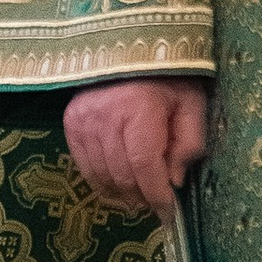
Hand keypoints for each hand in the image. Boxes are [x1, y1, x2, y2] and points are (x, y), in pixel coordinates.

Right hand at [65, 78, 207, 212]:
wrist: (130, 47)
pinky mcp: (70, 123)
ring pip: (101, 177)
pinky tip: (120, 184)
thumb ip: (189, 142)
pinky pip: (84, 167)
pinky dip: (103, 182)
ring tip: (141, 195)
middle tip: (157, 204)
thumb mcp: (191, 103)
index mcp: (138, 108)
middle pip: (122, 176)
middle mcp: (104, 115)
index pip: (144, 166)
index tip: (169, 215)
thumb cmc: (168, 76)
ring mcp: (82, 120)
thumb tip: (175, 181)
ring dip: (123, 194)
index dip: (157, 196)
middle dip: (143, 198)